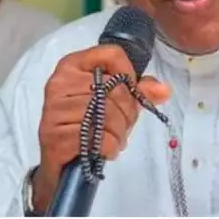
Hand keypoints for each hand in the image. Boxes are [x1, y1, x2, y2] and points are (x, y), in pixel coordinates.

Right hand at [32, 45, 169, 211]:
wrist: (57, 164)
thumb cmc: (87, 125)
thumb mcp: (113, 103)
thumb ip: (138, 92)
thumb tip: (163, 91)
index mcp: (72, 65)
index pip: (112, 54)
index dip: (129, 76)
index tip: (129, 93)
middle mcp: (60, 82)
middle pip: (115, 88)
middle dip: (127, 113)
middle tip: (120, 126)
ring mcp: (54, 109)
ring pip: (109, 115)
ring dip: (119, 133)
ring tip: (111, 138)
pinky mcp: (55, 136)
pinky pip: (100, 138)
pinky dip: (110, 147)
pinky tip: (105, 149)